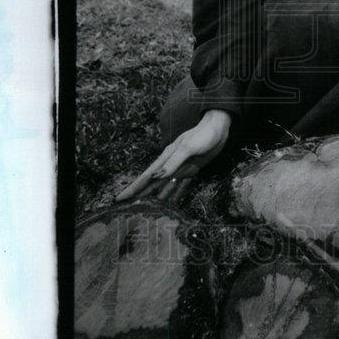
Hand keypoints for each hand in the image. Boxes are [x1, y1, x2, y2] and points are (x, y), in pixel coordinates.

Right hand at [115, 109, 230, 202]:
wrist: (218, 128)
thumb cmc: (202, 135)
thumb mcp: (188, 147)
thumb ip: (173, 162)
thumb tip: (156, 176)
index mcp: (166, 157)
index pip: (147, 175)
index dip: (134, 187)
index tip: (120, 198)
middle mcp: (171, 164)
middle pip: (152, 183)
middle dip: (140, 195)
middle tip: (128, 208)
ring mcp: (181, 168)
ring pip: (165, 186)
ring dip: (156, 197)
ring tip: (146, 210)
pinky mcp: (192, 170)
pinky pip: (181, 185)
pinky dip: (175, 195)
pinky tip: (170, 204)